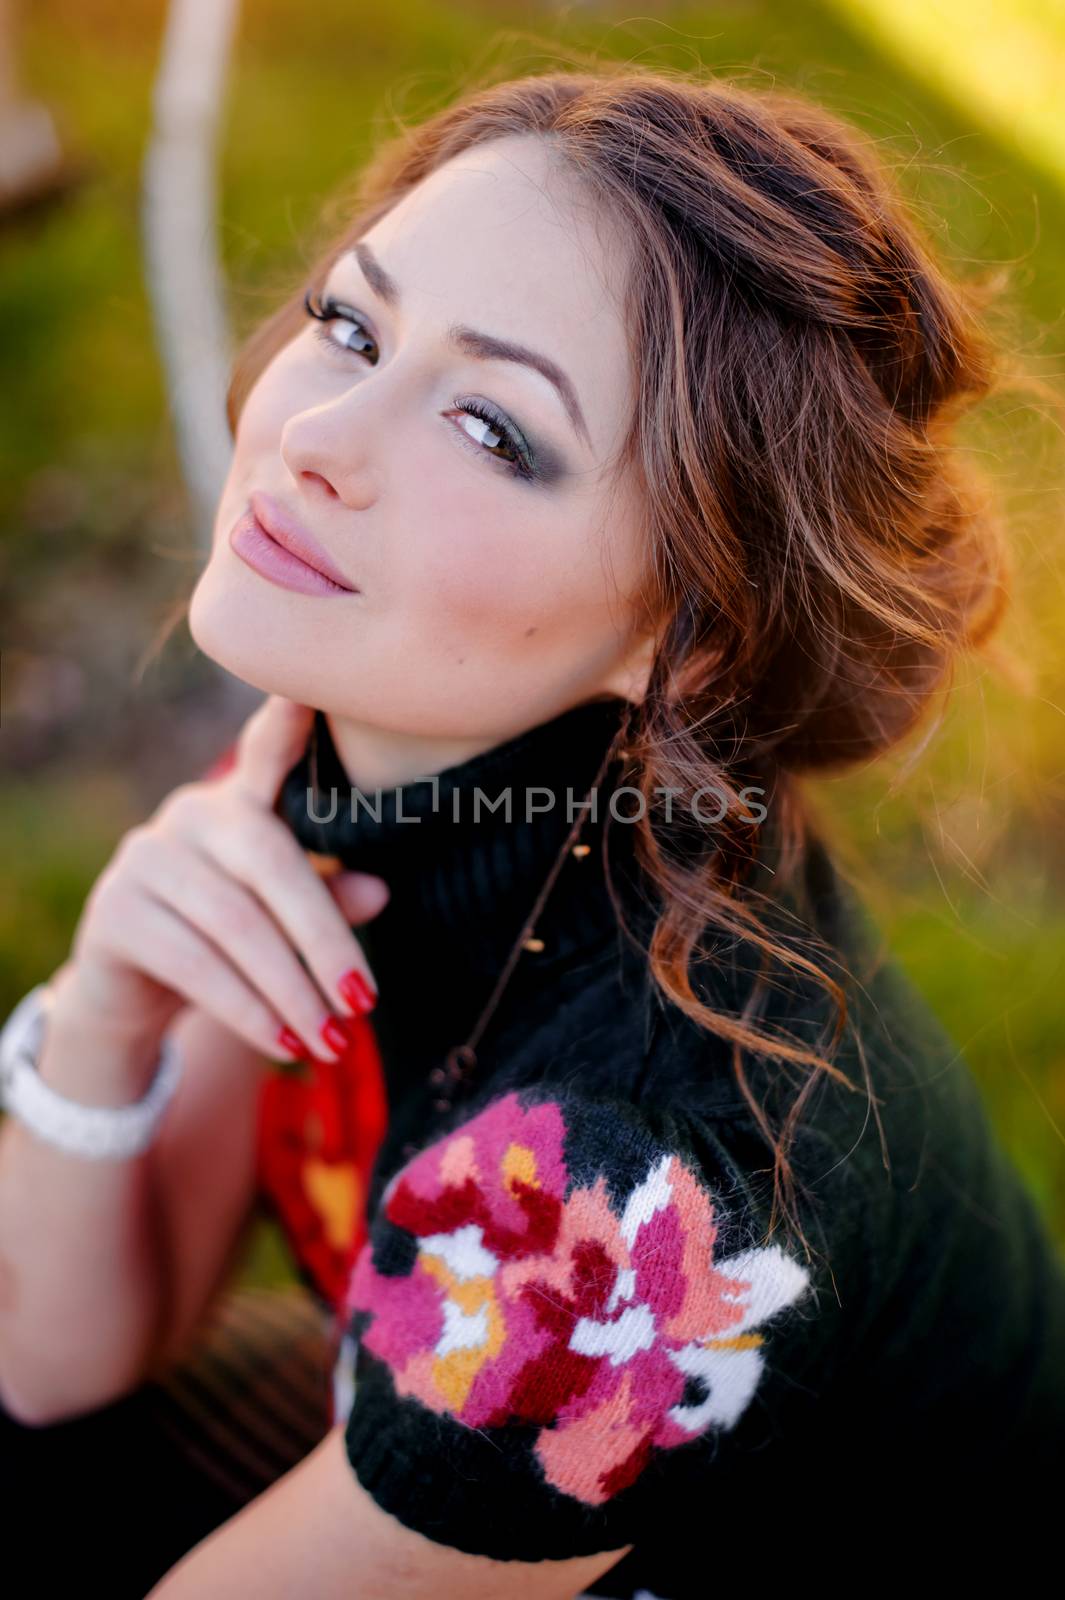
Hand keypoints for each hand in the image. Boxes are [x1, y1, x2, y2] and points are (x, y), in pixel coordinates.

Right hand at [61, 696, 388, 1064]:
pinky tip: (286, 1042)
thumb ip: (329, 897)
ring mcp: (146, 860)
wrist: (137, 993)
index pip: (267, 755)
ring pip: (236, 926)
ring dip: (291, 991)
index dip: (285, 727)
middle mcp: (191, 815)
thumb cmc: (233, 941)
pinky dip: (250, 1011)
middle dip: (325, 939)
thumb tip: (381, 891)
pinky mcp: (117, 915)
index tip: (308, 699)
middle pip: (271, 865)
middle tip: (365, 1000)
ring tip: (333, 1041)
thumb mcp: (285, 920)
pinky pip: (196, 965)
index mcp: (241, 801)